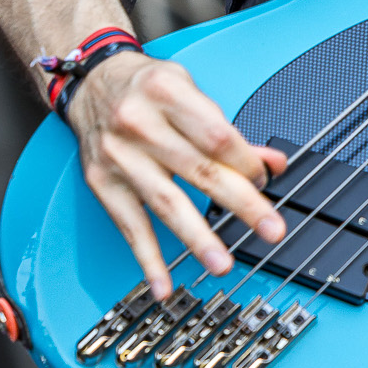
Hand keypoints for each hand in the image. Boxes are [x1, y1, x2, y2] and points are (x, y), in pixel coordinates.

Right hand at [67, 52, 286, 297]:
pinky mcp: (102, 184)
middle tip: (270, 229)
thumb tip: (274, 164)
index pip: (217, 136)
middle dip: (241, 204)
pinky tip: (163, 284)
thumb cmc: (148, 86)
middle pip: (200, 171)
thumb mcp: (191, 90)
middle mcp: (140, 124)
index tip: (264, 182)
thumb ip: (231, 131)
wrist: (93, 84)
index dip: (246, 163)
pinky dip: (147, 258)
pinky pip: (128, 226)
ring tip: (223, 264)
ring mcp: (119, 157)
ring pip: (166, 203)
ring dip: (198, 238)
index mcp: (168, 93)